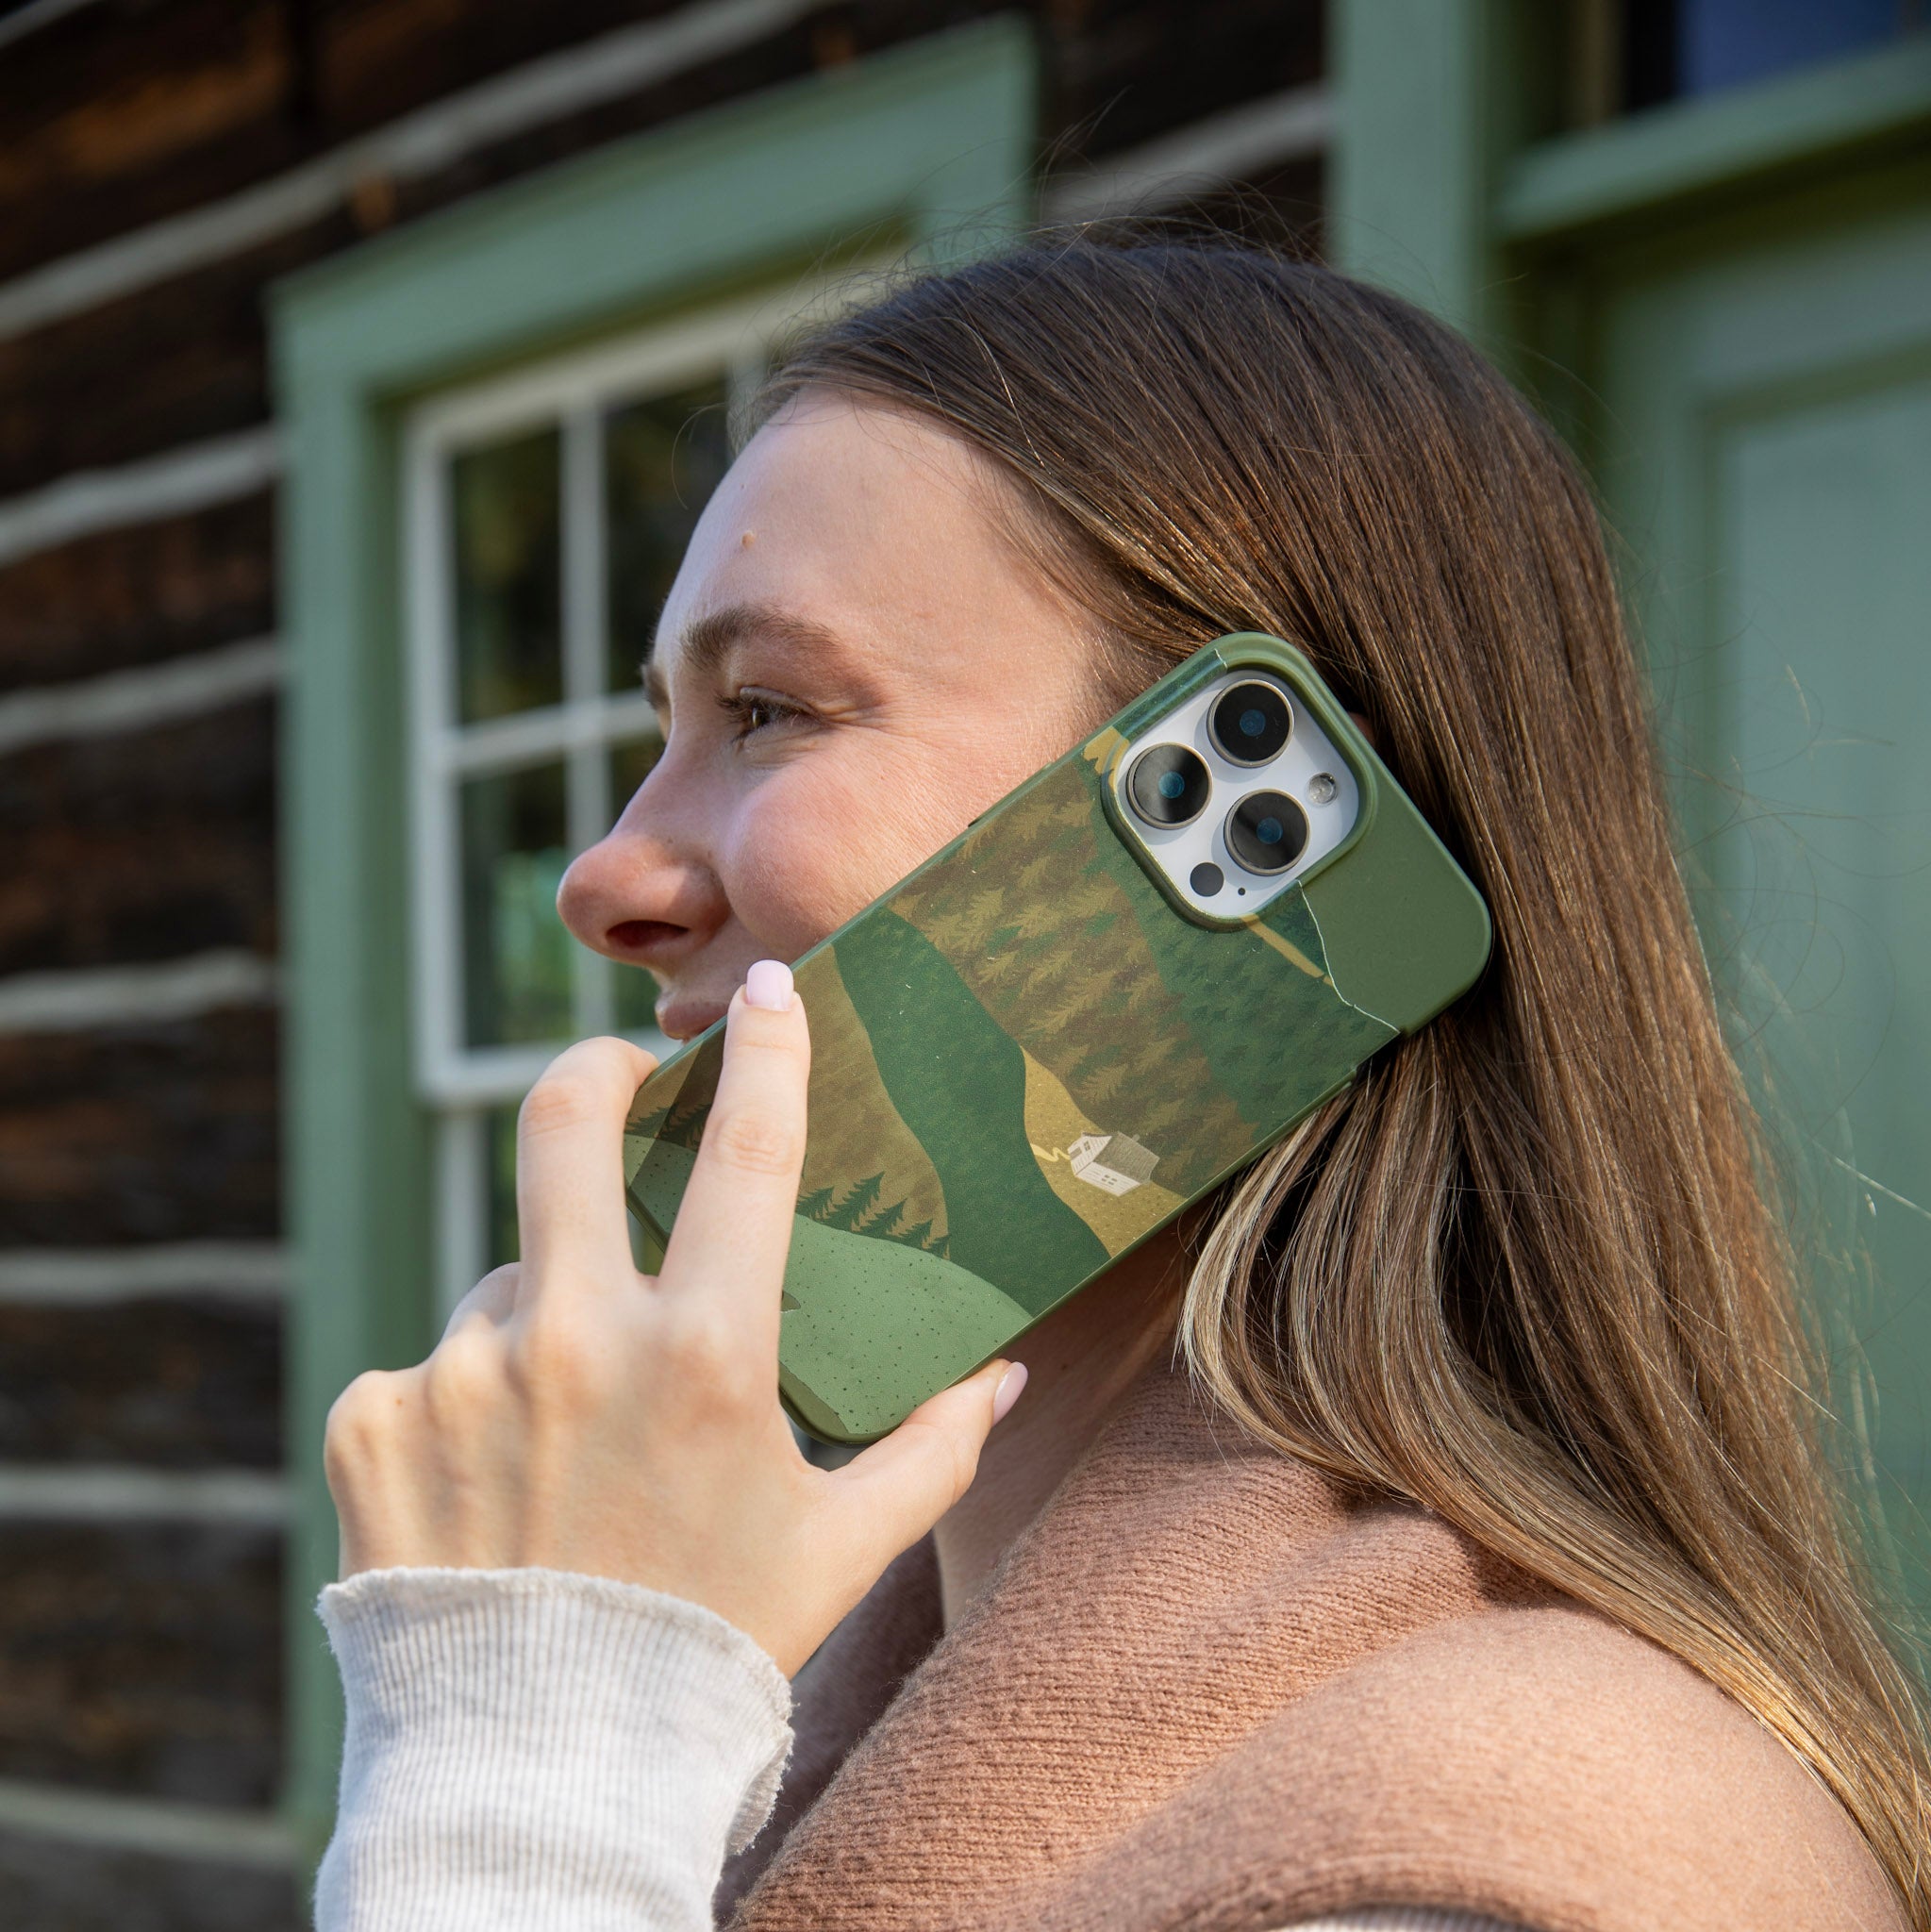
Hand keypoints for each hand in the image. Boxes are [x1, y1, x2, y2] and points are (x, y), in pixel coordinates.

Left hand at [322, 962, 1025, 1675]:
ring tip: (572, 1433)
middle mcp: (575, 1341)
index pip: (748, 1153)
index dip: (764, 1050)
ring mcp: (459, 1375)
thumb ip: (935, 1446)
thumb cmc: (713, 1648)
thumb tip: (1008, 1372)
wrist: (541, 1774)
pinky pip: (430, 1363)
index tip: (765, 991)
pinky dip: (470, 1397)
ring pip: (509, 1274)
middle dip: (597, 1072)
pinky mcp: (374, 1420)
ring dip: (546, 1315)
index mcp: (706, 1356)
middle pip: (563, 1120)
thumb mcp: (842, 1548)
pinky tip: (498, 1484)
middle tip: (621, 1083)